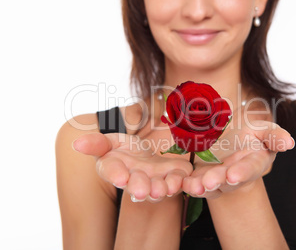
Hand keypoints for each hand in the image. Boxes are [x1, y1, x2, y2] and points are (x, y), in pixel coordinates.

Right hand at [73, 133, 192, 201]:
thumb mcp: (109, 142)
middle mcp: (135, 179)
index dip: (116, 175)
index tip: (120, 177)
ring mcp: (155, 180)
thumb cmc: (123, 150)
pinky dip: (179, 181)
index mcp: (116, 169)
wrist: (145, 152)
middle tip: (141, 191)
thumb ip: (96, 143)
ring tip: (162, 189)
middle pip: (137, 184)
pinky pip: (177, 180)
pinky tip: (179, 181)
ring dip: (161, 189)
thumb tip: (76, 144)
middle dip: (140, 187)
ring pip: (158, 187)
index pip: (113, 172)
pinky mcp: (173, 175)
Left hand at [182, 120, 293, 198]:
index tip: (233, 175)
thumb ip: (275, 136)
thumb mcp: (265, 132)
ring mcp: (218, 179)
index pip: (250, 168)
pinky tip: (180, 183)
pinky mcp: (201, 177)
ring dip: (200, 187)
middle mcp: (236, 175)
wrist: (232, 145)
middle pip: (227, 180)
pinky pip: (194, 183)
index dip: (242, 172)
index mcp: (254, 162)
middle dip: (218, 181)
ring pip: (209, 186)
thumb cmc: (252, 138)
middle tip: (208, 183)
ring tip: (192, 186)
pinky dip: (187, 184)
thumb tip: (289, 142)